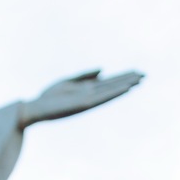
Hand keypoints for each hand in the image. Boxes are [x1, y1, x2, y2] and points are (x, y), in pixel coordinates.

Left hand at [20, 69, 143, 126]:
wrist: (34, 109)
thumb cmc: (48, 97)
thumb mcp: (67, 81)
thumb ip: (84, 76)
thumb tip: (103, 70)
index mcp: (86, 89)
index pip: (108, 82)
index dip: (122, 76)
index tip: (136, 71)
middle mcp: (89, 95)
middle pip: (112, 86)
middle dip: (127, 80)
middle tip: (145, 74)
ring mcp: (87, 100)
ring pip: (109, 91)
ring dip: (123, 86)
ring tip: (138, 81)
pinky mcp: (82, 105)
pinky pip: (101, 98)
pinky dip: (113, 93)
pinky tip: (122, 89)